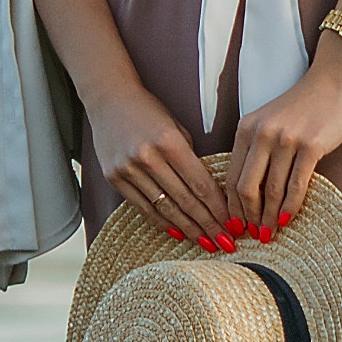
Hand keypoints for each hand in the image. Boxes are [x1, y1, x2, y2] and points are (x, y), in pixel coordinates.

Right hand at [87, 85, 236, 245]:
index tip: (233, 224)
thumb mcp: (176, 127)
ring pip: (165, 209)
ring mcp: (128, 169)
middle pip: (185, 200)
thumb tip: (209, 193)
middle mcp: (147, 157)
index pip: (201, 183)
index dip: (219, 208)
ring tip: (206, 243)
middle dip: (209, 225)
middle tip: (226, 243)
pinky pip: (143, 207)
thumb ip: (190, 158)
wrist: (108, 98)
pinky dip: (162, 222)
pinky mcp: (114, 178)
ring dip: (189, 229)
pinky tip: (179, 233)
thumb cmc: (149, 111)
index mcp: (169, 141)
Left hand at [225, 44, 341, 233]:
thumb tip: (250, 192)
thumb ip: (257, 149)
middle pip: (246, 187)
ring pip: (271, 190)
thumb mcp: (269, 121)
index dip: (231, 206)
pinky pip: (296, 184)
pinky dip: (291, 206)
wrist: (335, 80)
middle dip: (247, 217)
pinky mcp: (311, 146)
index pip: (231, 176)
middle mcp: (261, 133)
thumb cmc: (304, 104)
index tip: (235, 225)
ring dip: (270, 217)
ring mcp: (286, 140)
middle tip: (252, 236)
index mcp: (246, 128)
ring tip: (270, 234)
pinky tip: (289, 219)